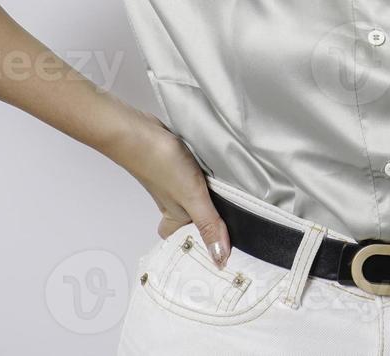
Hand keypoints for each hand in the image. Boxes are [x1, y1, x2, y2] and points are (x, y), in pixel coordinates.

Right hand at [106, 108, 232, 268]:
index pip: (192, 244)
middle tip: (247, 236)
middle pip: (199, 224)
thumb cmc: (162, 165)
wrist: (141, 131)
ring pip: (201, 203)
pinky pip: (200, 184)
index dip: (210, 251)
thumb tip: (220, 259)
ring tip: (245, 210)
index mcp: (175, 221)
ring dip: (217, 204)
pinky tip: (225, 182)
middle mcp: (176, 207)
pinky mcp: (182, 170)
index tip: (236, 258)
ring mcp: (178, 187)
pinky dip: (212, 185)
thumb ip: (208, 225)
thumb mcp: (192, 198)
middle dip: (218, 227)